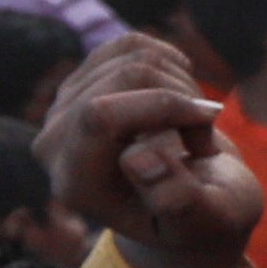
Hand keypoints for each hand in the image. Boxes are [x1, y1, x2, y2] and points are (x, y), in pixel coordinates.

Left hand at [36, 31, 264, 267]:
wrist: (193, 206)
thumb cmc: (205, 216)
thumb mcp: (209, 222)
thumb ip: (178, 201)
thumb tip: (136, 158)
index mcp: (77, 185)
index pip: (101, 115)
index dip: (163, 106)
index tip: (209, 123)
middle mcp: (56, 144)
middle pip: (125, 77)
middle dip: (182, 100)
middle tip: (204, 142)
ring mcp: (65, 107)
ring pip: (135, 56)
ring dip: (182, 87)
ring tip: (192, 129)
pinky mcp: (85, 78)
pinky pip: (134, 45)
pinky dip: (172, 67)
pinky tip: (179, 104)